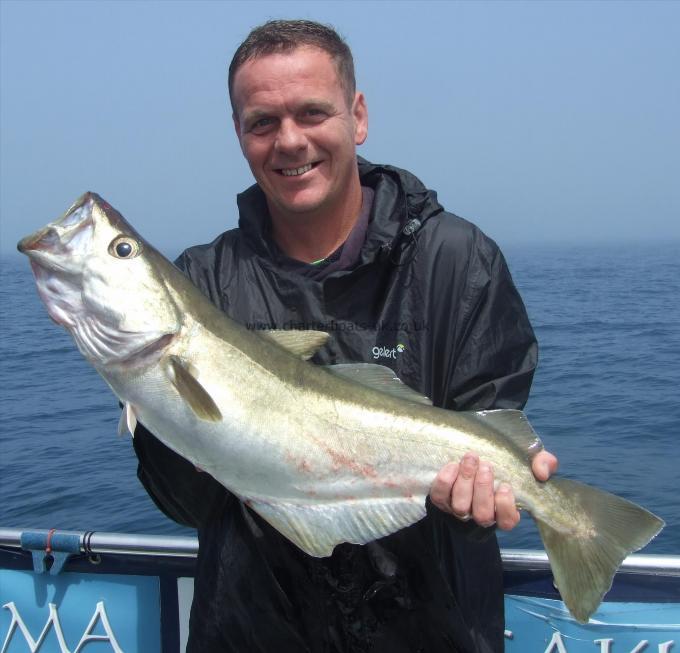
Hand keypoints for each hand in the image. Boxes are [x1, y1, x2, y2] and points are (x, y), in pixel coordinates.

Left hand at [430, 450, 557, 529]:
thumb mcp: (528, 460)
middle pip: (482, 514)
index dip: (505, 506)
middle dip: (483, 489)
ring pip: (460, 507)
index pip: (507, 521)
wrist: (476, 454)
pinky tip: (452, 465)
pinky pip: (439, 497)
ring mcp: (460, 509)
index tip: (505, 485)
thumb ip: (544, 463)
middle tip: (486, 465)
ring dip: (465, 482)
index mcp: (504, 511)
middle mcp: (481, 514)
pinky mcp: (441, 500)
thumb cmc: (506, 462)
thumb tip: (542, 473)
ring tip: (470, 459)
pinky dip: (444, 482)